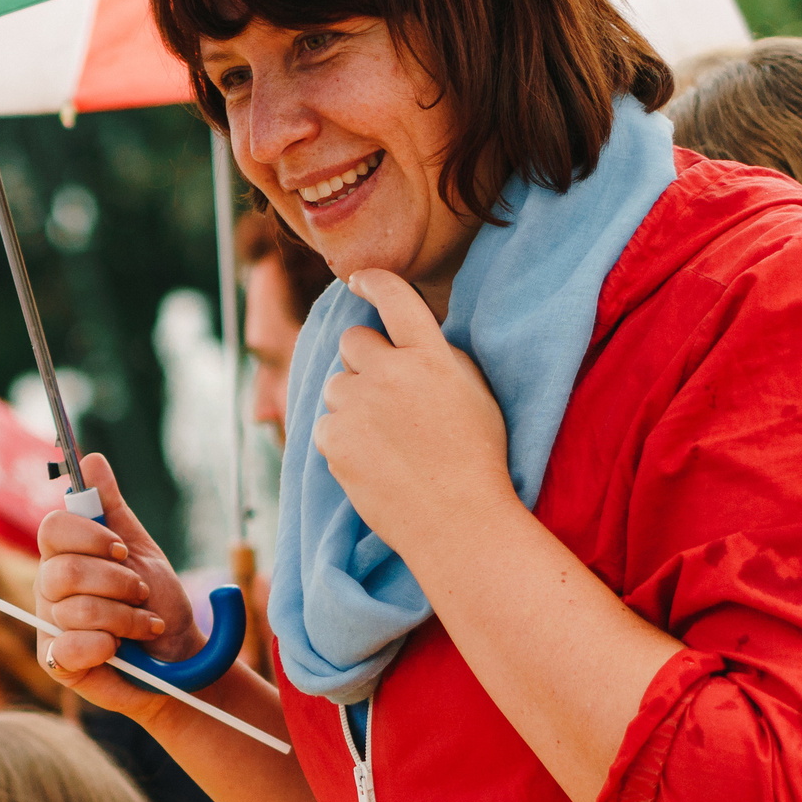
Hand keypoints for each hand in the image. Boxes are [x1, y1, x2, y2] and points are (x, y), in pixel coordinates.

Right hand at [33, 453, 191, 717]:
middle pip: (64, 570)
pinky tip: (119, 649)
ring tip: (145, 625)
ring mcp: (49, 624)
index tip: (121, 549)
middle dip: (116, 582)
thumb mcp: (140, 549)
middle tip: (141, 593)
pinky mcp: (56, 662)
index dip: (89, 536)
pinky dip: (103, 646)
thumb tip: (92, 460)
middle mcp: (49, 588)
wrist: (177, 656)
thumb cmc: (156, 604)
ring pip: (75, 609)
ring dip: (125, 618)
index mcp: (65, 555)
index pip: (53, 529)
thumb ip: (112, 508)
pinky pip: (69, 647)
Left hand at [315, 271, 516, 558]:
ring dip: (351, 401)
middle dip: (363, 358)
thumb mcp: (474, 392)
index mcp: (431, 355)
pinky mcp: (333, 438)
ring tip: (385, 437)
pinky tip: (372, 460)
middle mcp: (390, 372)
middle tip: (385, 391)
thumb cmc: (477, 459)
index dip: (373, 282)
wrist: (457, 520)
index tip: (359, 280)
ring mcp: (357, 405)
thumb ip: (438, 357)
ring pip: (336, 385)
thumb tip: (403, 338)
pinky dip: (342, 437)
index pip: (396, 299)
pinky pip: (325, 423)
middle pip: (352, 340)